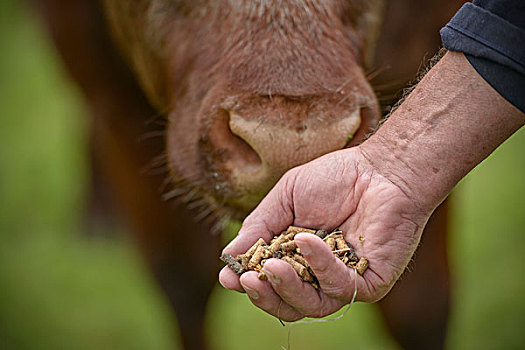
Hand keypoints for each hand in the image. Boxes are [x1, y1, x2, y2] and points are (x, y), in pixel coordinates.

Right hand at [219, 146, 432, 320]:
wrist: (381, 167)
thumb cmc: (334, 179)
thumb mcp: (284, 200)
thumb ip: (258, 229)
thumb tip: (227, 259)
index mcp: (298, 260)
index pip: (271, 284)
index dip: (251, 284)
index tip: (229, 276)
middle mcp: (320, 276)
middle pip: (289, 304)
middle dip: (265, 296)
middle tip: (247, 279)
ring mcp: (346, 281)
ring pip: (313, 305)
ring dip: (287, 288)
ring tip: (270, 265)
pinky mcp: (370, 282)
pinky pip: (341, 286)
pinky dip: (320, 266)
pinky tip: (306, 241)